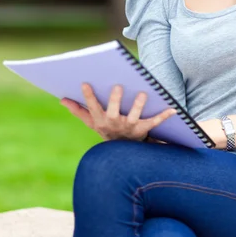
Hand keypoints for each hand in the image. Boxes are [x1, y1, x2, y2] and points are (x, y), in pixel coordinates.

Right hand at [60, 83, 176, 141]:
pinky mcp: (143, 129)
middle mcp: (114, 123)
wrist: (124, 153)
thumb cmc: (107, 131)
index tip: (85, 83)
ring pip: (134, 116)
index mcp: (101, 120)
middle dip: (114, 100)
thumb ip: (79, 111)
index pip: (92, 107)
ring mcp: (129, 127)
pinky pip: (154, 122)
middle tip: (117, 86)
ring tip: (143, 93)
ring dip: (138, 106)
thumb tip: (62, 99)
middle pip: (113, 112)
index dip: (88, 97)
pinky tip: (173, 109)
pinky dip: (164, 116)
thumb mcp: (93, 122)